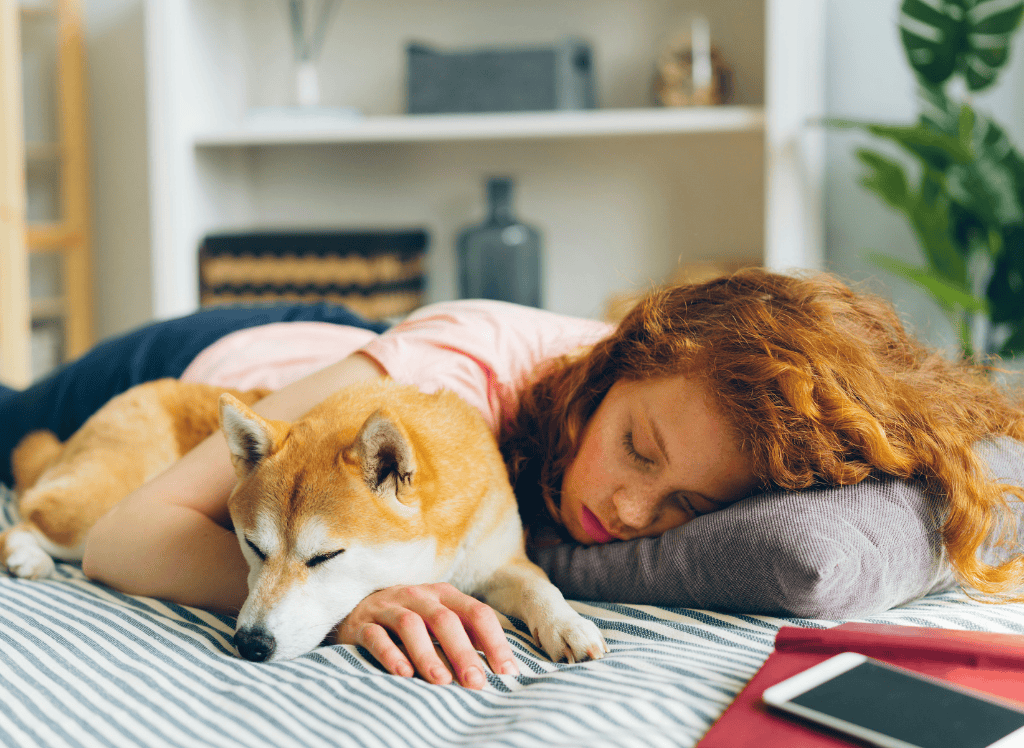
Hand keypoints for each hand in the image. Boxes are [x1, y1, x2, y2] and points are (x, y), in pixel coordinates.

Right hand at [335, 583, 519, 688]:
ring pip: (410, 625)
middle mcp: (418, 596)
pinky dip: (390, 654)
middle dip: (462, 651)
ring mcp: (388, 607)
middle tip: (475, 682)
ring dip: (427, 654)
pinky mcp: (362, 624)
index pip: (476, 613)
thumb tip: (505, 668)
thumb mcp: (441, 619)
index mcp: (444, 595)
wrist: (357, 611)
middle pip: (444, 619)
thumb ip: (468, 636)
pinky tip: (403, 674)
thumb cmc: (412, 620)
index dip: (494, 641)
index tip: (507, 672)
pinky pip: (376, 636)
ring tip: (441, 681)